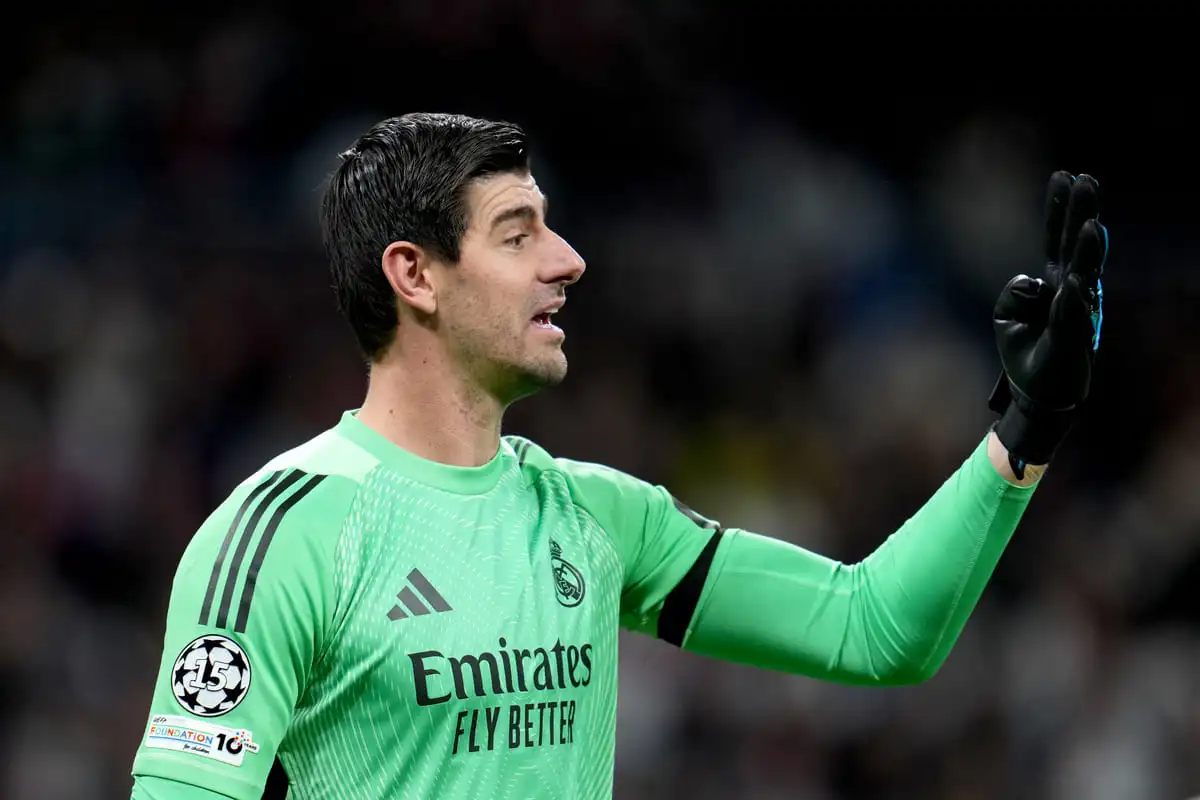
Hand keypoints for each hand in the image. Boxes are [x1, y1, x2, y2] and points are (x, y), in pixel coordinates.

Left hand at [988, 171, 1108, 469]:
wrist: (1036, 397)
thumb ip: (1012, 294)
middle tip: (1087, 179)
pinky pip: (1073, 316)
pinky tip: (1075, 283)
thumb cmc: (1024, 355)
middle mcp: (1070, 293)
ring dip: (1087, 252)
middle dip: (1080, 214)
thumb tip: (1032, 283)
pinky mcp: (1073, 340)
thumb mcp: (1003, 318)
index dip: (1058, 209)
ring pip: (1083, 277)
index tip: (1065, 174)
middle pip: (1073, 247)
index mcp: (1052, 284)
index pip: (1054, 240)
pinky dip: (1074, 300)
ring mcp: (1077, 314)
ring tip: (1092, 225)